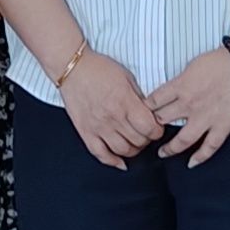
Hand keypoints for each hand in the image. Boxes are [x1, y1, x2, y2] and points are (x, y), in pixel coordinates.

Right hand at [55, 51, 165, 167]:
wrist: (72, 68)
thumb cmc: (98, 69)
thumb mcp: (127, 77)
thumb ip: (139, 97)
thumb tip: (149, 113)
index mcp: (125, 101)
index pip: (149, 128)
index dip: (157, 130)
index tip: (156, 128)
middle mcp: (112, 116)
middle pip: (138, 141)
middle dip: (146, 139)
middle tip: (145, 134)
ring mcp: (98, 126)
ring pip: (122, 150)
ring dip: (132, 150)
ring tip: (133, 143)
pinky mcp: (85, 132)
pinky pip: (100, 153)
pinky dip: (112, 161)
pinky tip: (119, 161)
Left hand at [140, 42, 229, 164]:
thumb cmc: (219, 61)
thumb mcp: (190, 66)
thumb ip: (179, 82)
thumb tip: (172, 92)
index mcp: (180, 87)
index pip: (153, 102)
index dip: (145, 109)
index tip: (143, 114)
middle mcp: (189, 104)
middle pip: (162, 120)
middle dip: (153, 127)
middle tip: (149, 133)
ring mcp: (206, 117)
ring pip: (182, 140)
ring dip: (170, 149)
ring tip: (163, 153)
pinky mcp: (222, 125)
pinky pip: (209, 146)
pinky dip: (200, 157)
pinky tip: (191, 163)